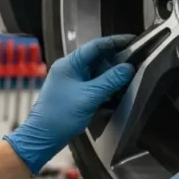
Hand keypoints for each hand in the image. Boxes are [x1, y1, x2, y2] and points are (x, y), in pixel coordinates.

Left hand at [5, 35, 134, 173]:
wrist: (43, 138)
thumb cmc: (60, 116)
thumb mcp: (89, 96)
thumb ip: (110, 81)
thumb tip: (128, 68)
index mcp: (69, 64)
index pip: (95, 46)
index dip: (115, 42)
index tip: (132, 40)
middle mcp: (70, 69)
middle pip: (97, 58)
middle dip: (116, 60)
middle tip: (135, 60)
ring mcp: (71, 81)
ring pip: (97, 72)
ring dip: (112, 75)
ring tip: (129, 76)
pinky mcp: (74, 92)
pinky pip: (93, 84)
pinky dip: (105, 86)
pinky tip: (116, 91)